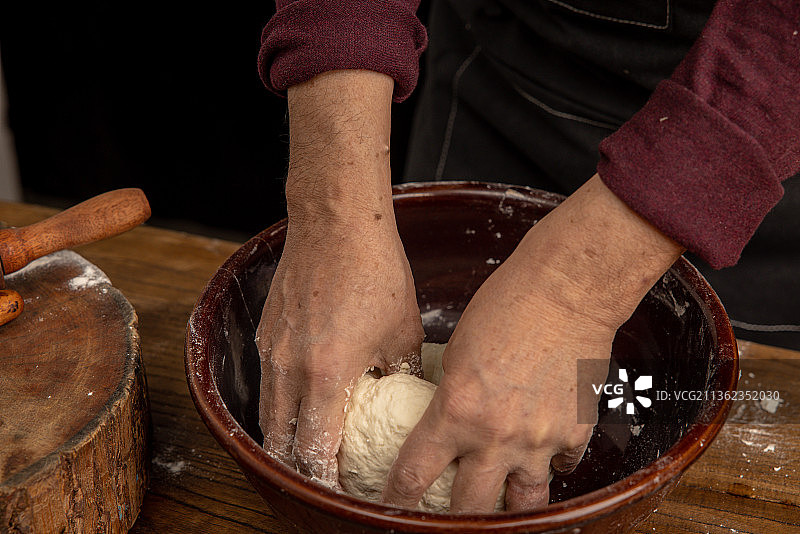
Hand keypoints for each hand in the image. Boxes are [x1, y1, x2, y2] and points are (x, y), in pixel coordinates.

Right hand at [257, 209, 422, 484]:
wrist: (336, 223)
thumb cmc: (375, 273)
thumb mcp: (401, 333)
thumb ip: (398, 376)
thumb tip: (406, 399)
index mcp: (326, 376)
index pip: (315, 449)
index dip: (325, 479)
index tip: (339, 491)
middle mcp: (288, 369)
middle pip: (280, 441)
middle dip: (296, 468)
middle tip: (319, 480)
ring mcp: (271, 349)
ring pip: (268, 413)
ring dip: (285, 438)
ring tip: (307, 450)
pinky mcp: (266, 332)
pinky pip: (266, 381)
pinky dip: (279, 403)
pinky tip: (300, 400)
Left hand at [383, 176, 683, 511]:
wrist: (566, 292)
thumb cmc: (505, 306)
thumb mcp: (456, 351)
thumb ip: (452, 397)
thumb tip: (448, 419)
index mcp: (456, 411)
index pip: (414, 475)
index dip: (397, 500)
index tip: (390, 510)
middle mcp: (496, 436)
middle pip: (469, 509)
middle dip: (451, 524)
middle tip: (444, 525)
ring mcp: (539, 440)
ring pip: (523, 505)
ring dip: (509, 511)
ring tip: (499, 514)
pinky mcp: (574, 432)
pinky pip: (561, 468)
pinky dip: (550, 467)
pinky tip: (543, 460)